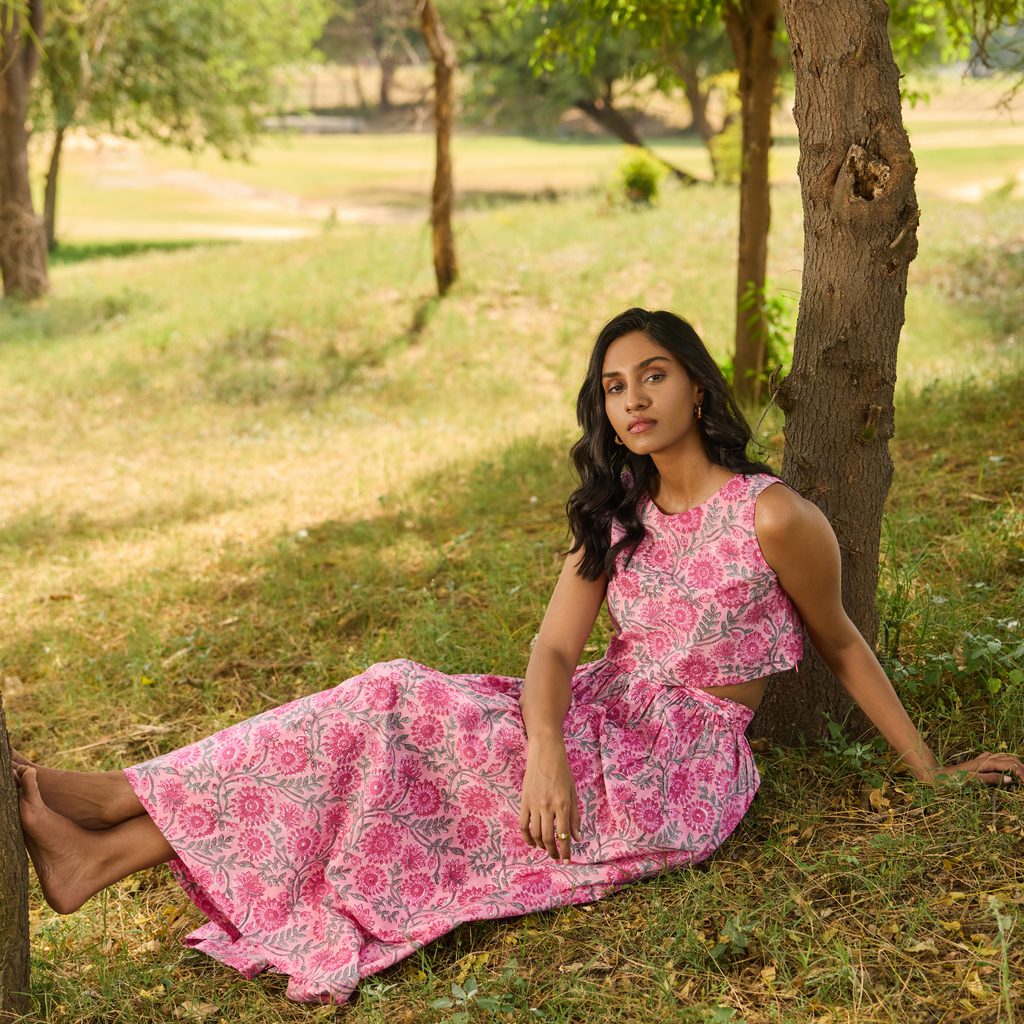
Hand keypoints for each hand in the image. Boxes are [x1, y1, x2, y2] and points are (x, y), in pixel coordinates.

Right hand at [519, 738, 581, 862]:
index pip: (563, 835)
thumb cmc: (562, 773)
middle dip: (553, 851)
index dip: (565, 850)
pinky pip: (523, 824)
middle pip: (548, 838)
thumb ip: (574, 817)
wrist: (545, 754)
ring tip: (546, 849)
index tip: (566, 860)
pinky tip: (532, 843)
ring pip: (535, 833)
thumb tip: (576, 837)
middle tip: (556, 856)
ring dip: (541, 846)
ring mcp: (534, 805)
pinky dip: (527, 837)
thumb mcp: (573, 793)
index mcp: (562, 805)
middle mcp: (547, 807)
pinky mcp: (524, 802)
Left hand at [929, 751, 1023, 786]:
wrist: (939, 776)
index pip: (1010, 765)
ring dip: (1016, 766)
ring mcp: (983, 760)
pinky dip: (1007, 764)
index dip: (1022, 773)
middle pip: (1011, 759)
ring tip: (1023, 777)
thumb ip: (991, 778)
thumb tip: (1011, 778)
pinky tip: (1008, 770)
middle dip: (1022, 768)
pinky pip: (997, 760)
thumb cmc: (954, 779)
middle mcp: (986, 758)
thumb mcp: (973, 780)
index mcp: (986, 762)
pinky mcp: (980, 763)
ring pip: (1005, 759)